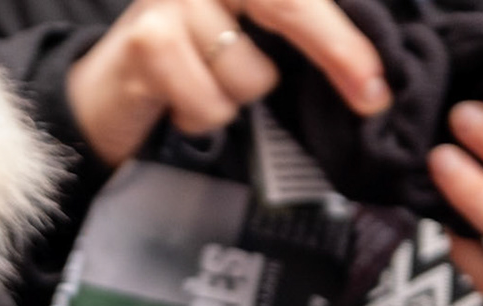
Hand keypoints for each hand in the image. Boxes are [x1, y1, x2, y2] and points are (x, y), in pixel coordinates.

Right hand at [66, 0, 390, 167]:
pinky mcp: (148, 39)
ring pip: (250, 75)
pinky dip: (202, 117)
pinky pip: (210, 102)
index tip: (378, 82)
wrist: (105, 89)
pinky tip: (180, 102)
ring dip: (235, 99)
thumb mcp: (244, 35)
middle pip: (288, 7)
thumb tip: (366, 70)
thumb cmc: (184, 63)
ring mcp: (174, 2)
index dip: (345, 38)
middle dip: (335, 53)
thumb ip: (293, 33)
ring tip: (206, 87)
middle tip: (368, 96)